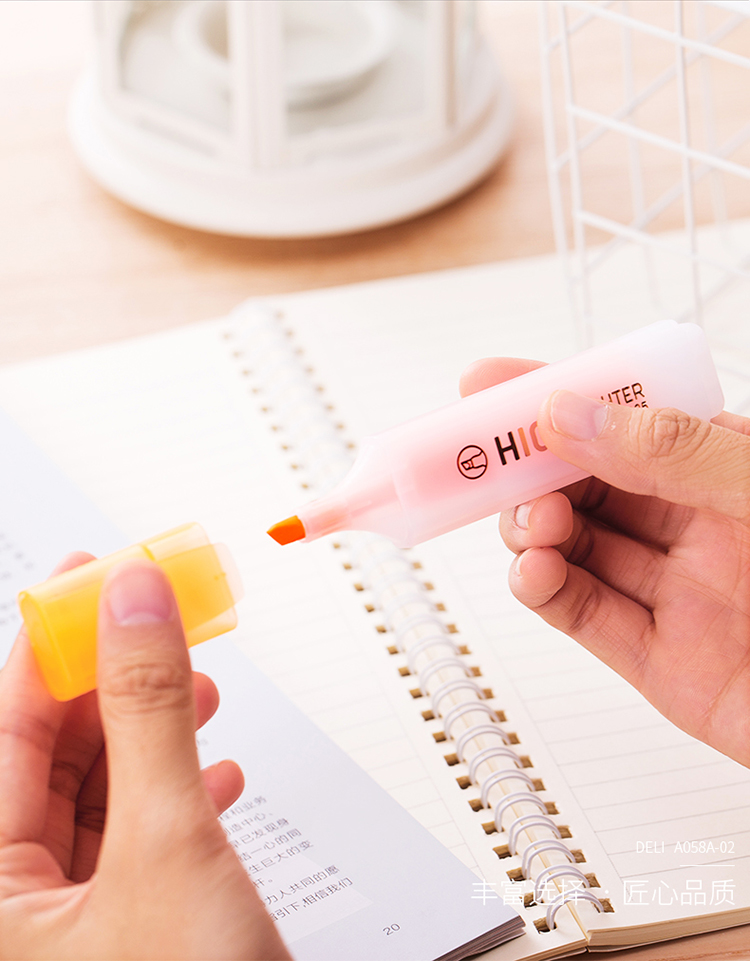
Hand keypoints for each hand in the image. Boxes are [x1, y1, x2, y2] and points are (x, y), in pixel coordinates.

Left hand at [0, 555, 289, 959]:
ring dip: (151, 731)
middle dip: (111, 679)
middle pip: (48, 758)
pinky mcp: (126, 936)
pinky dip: (177, 793)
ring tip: (195, 682)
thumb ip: (148, 712)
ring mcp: (69, 928)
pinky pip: (135, 840)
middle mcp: (14, 914)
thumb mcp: (170, 846)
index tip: (90, 575)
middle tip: (152, 612)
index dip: (51, 641)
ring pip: (96, 795)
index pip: (4, 730)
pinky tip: (213, 771)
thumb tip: (133, 604)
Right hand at [460, 358, 749, 767]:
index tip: (490, 386)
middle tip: (491, 466)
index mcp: (726, 468)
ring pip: (577, 548)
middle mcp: (697, 526)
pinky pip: (587, 618)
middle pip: (586, 485)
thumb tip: (578, 417)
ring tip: (532, 528)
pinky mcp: (663, 664)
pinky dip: (546, 592)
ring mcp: (679, 594)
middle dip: (531, 472)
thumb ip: (677, 452)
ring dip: (534, 531)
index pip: (624, 419)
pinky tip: (535, 574)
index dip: (555, 397)